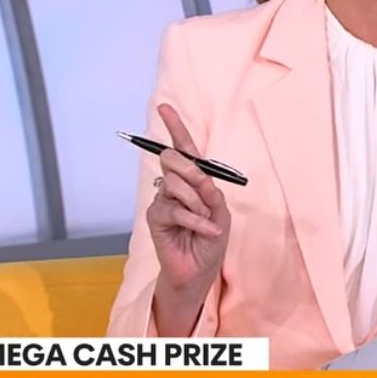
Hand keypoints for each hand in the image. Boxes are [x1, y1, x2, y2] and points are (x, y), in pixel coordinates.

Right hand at [146, 103, 231, 299]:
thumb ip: (212, 193)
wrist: (199, 270)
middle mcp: (175, 185)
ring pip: (176, 184)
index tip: (165, 107)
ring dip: (198, 204)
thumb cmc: (211, 240)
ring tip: (206, 222)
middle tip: (206, 197)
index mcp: (193, 180)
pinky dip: (197, 221)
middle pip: (176, 159)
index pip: (184, 149)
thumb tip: (200, 177)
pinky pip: (177, 210)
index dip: (175, 127)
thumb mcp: (221, 213)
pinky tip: (207, 232)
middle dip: (194, 174)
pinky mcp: (156, 217)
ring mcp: (163, 199)